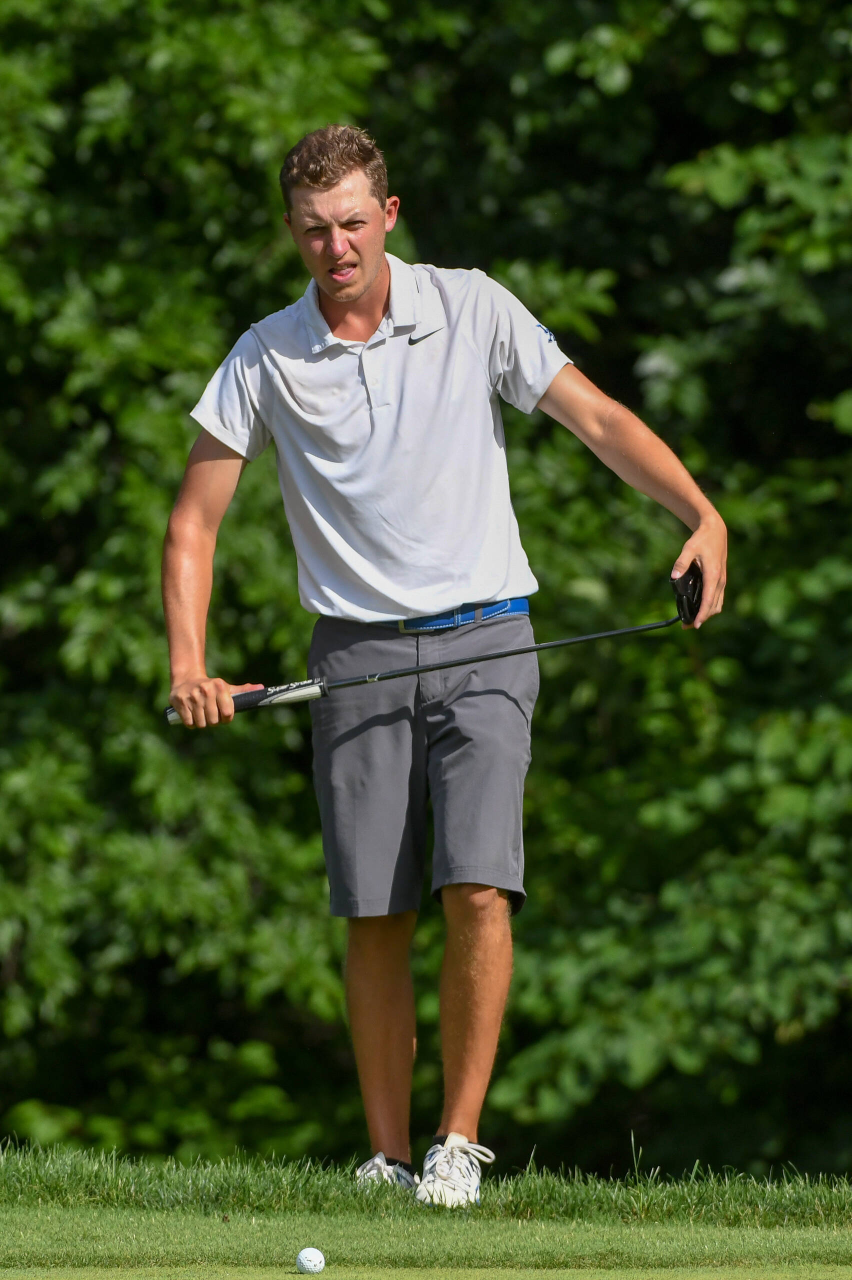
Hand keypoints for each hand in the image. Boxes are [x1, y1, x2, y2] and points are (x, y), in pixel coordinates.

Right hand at [169, 676, 264, 727]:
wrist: (186, 679)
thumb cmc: (211, 687)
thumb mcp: (226, 688)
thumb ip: (243, 691)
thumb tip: (261, 688)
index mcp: (219, 686)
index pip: (227, 713)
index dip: (226, 718)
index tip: (224, 716)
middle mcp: (206, 690)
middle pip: (213, 721)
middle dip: (213, 721)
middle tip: (211, 715)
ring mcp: (192, 696)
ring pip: (201, 724)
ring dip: (202, 723)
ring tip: (201, 713)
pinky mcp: (180, 701)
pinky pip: (189, 723)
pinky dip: (191, 723)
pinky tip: (191, 714)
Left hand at [671, 513, 726, 628]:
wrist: (715, 531)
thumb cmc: (702, 539)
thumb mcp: (689, 548)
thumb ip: (681, 563)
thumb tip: (674, 577)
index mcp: (713, 575)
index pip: (708, 600)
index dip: (702, 614)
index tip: (696, 624)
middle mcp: (720, 581)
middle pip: (713, 606)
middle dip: (702, 618)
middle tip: (686, 626)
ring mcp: (722, 581)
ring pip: (717, 604)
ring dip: (707, 614)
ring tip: (692, 621)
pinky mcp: (721, 580)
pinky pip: (718, 599)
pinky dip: (710, 607)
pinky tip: (700, 609)